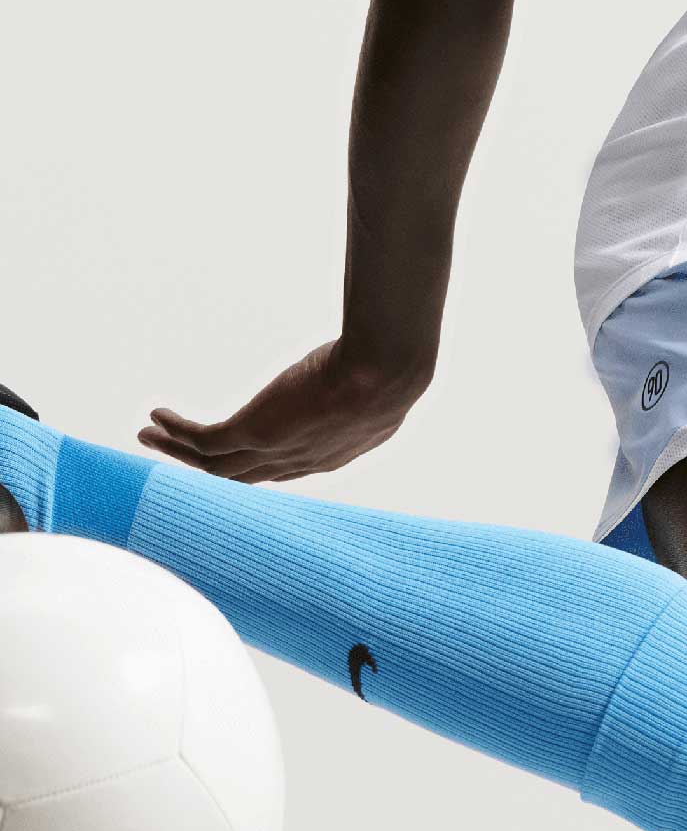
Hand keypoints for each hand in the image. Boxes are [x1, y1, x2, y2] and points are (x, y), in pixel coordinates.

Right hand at [138, 339, 429, 482]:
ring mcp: (271, 449)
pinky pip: (202, 439)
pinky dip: (176, 431)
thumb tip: (389, 354)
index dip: (255, 466)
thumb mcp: (386, 382)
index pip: (282, 469)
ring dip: (176, 452)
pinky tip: (156, 418)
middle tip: (177, 459)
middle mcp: (295, 461)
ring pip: (210, 464)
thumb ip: (377, 379)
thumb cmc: (393, 366)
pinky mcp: (253, 431)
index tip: (236, 457)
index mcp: (328, 454)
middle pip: (238, 476)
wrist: (384, 372)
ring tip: (149, 437)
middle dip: (205, 469)